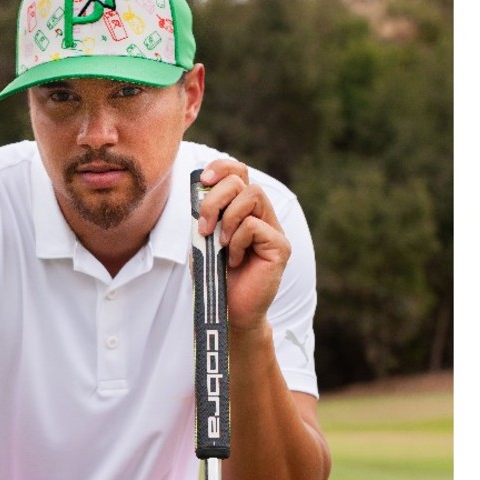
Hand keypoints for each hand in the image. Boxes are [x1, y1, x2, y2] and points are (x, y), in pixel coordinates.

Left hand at [196, 158, 291, 331]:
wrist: (229, 311)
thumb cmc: (215, 276)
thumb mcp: (203, 239)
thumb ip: (205, 214)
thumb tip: (199, 188)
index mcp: (243, 209)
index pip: (238, 171)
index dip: (221, 168)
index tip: (202, 180)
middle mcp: (262, 214)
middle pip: (241, 180)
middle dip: (214, 199)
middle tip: (203, 227)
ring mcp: (274, 229)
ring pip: (252, 195)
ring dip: (227, 218)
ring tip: (220, 244)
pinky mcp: (280, 246)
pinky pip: (254, 226)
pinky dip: (236, 241)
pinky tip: (233, 260)